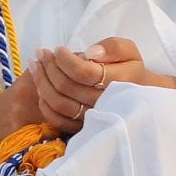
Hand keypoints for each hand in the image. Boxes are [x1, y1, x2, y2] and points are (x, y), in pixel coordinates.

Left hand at [30, 38, 175, 128]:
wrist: (140, 98)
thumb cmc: (130, 69)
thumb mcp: (129, 51)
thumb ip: (113, 47)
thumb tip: (90, 54)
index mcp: (118, 81)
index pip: (82, 72)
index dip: (64, 59)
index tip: (58, 49)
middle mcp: (105, 103)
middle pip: (66, 87)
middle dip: (48, 66)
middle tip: (41, 53)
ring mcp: (93, 118)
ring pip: (59, 103)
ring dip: (41, 82)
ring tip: (35, 65)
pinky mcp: (83, 128)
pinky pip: (57, 120)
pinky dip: (44, 104)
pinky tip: (40, 87)